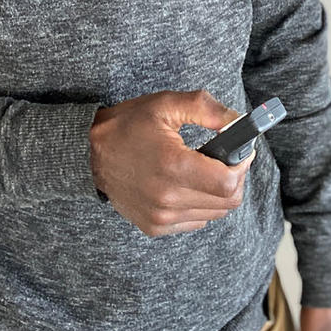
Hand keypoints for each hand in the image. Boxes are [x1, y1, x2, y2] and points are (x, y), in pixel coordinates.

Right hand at [89, 89, 254, 236]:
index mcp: (173, 166)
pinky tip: (185, 184)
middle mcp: (167, 198)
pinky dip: (199, 204)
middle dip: (234, 178)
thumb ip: (206, 109)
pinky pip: (195, 221)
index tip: (239, 151)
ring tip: (200, 170)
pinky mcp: (154, 226)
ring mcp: (160, 217)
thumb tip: (239, 122)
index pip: (229, 183)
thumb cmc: (127, 125)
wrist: (89, 154)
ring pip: (214, 213)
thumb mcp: (166, 104)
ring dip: (217, 192)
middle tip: (223, 158)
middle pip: (227, 202)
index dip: (241, 165)